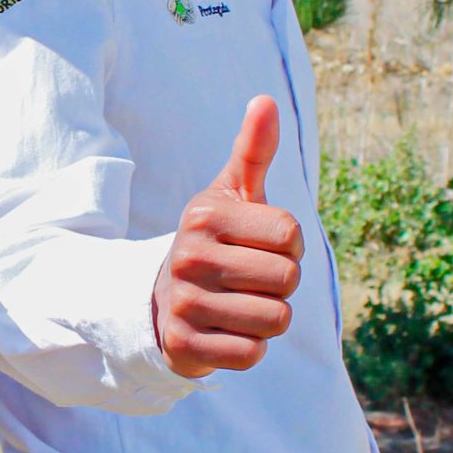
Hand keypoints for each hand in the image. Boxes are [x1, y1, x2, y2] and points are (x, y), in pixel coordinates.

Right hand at [154, 96, 301, 377]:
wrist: (160, 301)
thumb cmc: (213, 243)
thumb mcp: (229, 195)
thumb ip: (252, 151)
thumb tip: (265, 100)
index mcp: (205, 216)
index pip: (292, 235)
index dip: (288, 245)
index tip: (258, 245)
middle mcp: (190, 257)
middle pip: (289, 279)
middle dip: (280, 283)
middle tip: (248, 278)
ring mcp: (185, 304)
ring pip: (276, 319)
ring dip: (268, 317)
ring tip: (239, 304)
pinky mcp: (184, 346)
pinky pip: (253, 353)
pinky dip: (249, 346)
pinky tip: (226, 330)